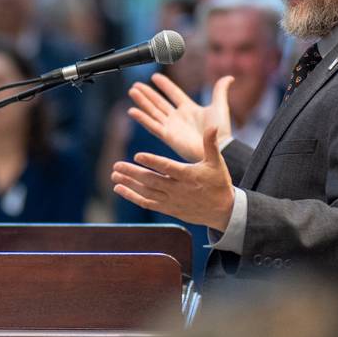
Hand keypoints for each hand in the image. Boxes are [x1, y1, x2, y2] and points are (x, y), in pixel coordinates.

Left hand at [111, 120, 236, 230]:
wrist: (223, 211)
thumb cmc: (219, 183)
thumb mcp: (217, 163)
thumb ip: (210, 144)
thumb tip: (212, 125)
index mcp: (188, 175)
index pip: (167, 167)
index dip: (152, 161)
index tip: (138, 155)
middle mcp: (178, 189)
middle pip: (151, 180)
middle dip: (132, 173)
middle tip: (117, 165)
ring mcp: (171, 200)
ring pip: (146, 192)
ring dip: (129, 184)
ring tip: (114, 176)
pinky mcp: (168, 209)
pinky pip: (147, 203)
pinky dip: (132, 197)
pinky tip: (120, 189)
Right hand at [127, 74, 233, 164]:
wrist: (218, 146)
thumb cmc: (220, 130)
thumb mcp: (220, 105)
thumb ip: (220, 90)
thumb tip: (229, 77)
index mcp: (189, 108)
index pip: (173, 93)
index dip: (165, 85)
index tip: (155, 77)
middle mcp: (177, 117)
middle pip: (159, 102)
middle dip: (147, 93)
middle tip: (135, 85)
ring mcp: (171, 126)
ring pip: (153, 111)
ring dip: (142, 101)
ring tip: (132, 91)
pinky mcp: (167, 135)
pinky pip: (152, 125)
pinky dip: (142, 118)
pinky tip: (133, 111)